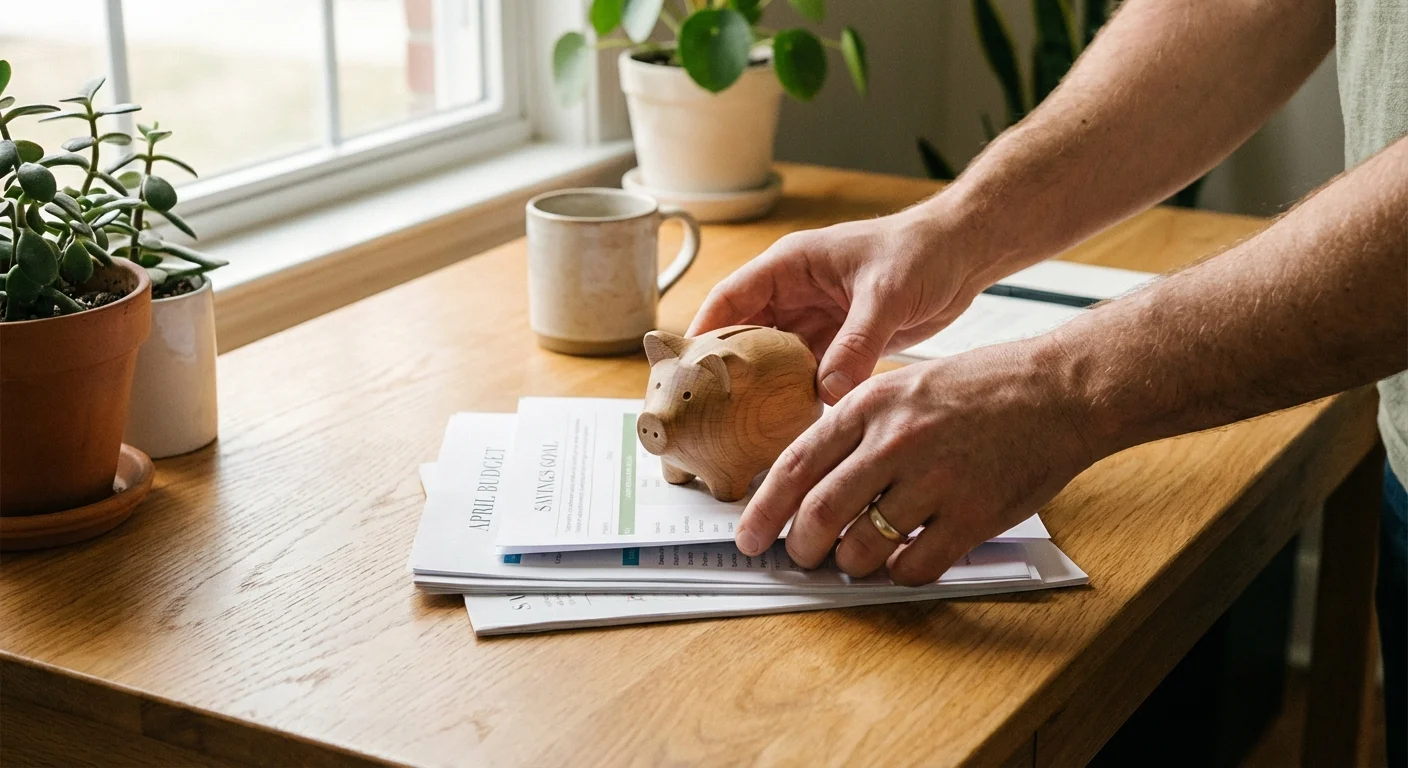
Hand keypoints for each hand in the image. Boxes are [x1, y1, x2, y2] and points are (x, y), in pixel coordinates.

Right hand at [687, 205, 990, 403]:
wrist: (965, 253)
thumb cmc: (924, 252)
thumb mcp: (887, 294)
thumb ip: (857, 342)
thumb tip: (828, 391)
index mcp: (790, 267)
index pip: (729, 300)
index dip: (703, 335)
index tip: (685, 373)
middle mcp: (794, 294)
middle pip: (743, 337)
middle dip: (725, 374)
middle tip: (708, 416)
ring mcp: (814, 320)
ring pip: (772, 361)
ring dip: (760, 392)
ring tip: (740, 431)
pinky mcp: (838, 343)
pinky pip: (806, 375)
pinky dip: (795, 399)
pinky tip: (787, 427)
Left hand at [732, 335, 1100, 584]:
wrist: (1061, 390)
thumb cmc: (986, 386)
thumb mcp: (908, 384)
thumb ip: (861, 426)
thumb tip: (815, 478)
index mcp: (872, 406)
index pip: (797, 464)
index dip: (765, 508)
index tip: (750, 535)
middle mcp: (896, 442)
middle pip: (820, 512)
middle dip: (801, 546)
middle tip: (799, 558)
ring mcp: (935, 480)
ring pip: (863, 546)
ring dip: (850, 563)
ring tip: (855, 559)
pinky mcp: (972, 515)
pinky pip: (915, 565)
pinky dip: (900, 573)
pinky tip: (903, 562)